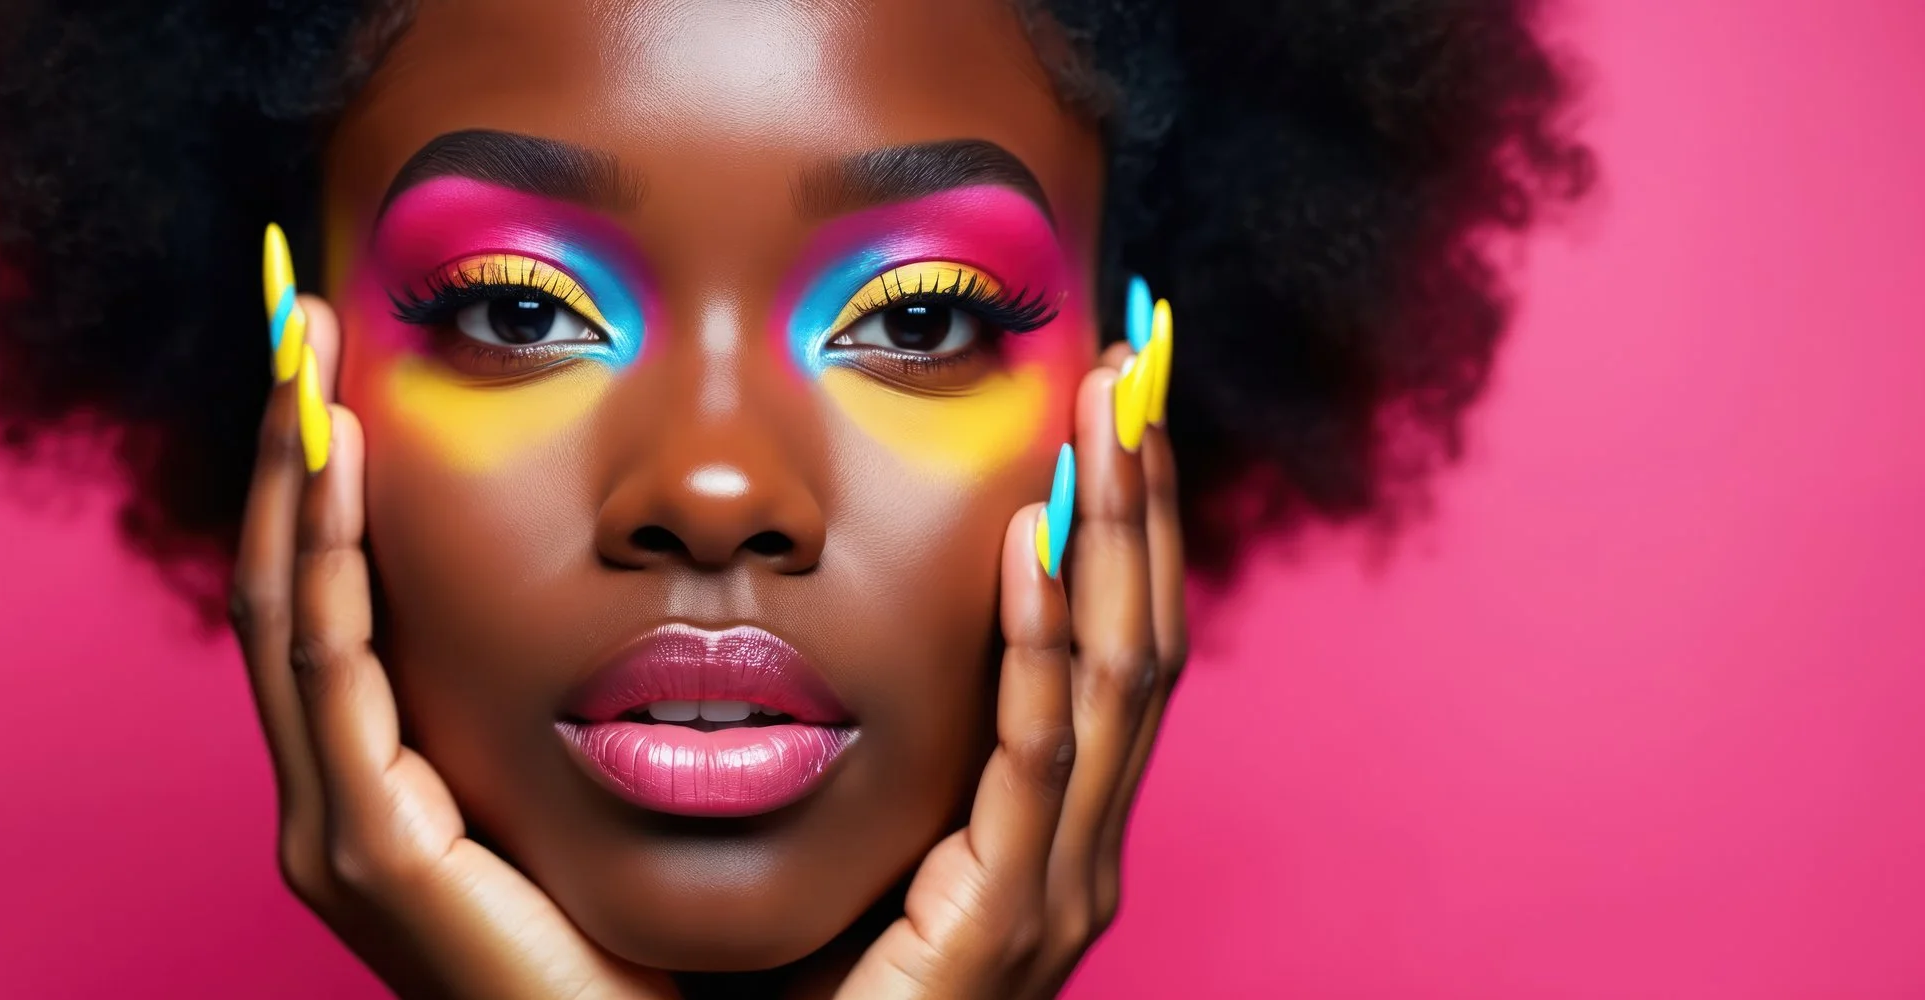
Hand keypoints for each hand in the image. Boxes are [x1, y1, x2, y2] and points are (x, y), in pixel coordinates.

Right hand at [228, 294, 676, 999]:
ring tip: (302, 356)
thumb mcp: (598, 784)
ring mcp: (341, 827)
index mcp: (390, 787)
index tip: (342, 365)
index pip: (332, 604)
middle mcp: (341, 802)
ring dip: (289, 475)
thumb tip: (643, 576)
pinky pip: (331, 666)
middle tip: (298, 318)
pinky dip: (324, 550)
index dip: (325, 483)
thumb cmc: (652, 945)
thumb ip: (579, 695)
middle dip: (286, 450)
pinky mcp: (372, 850)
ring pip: (286, 610)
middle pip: (286, 589)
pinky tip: (337, 453)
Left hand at [837, 335, 1188, 999]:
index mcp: (1036, 827)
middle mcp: (1069, 852)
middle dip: (1143, 495)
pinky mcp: (1004, 931)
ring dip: (1121, 533)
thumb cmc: (781, 994)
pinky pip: (1039, 763)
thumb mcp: (827, 834)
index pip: (1102, 640)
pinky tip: (1033, 545)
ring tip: (1113, 408)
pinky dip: (1047, 647)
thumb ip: (834, 736)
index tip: (1104, 394)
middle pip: (1140, 637)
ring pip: (1121, 679)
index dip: (1115, 517)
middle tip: (1139, 353)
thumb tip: (784, 608)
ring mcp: (1052, 893)